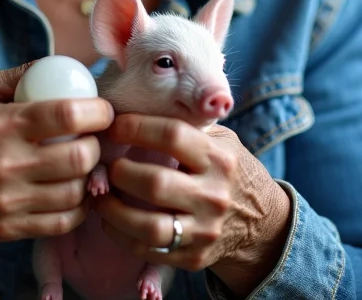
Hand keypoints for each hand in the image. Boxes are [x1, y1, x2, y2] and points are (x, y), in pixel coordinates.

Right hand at [0, 64, 114, 248]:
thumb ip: (23, 75)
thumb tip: (64, 67)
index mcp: (1, 123)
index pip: (67, 115)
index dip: (98, 111)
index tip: (103, 110)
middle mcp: (5, 164)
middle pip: (79, 158)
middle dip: (98, 146)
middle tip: (94, 139)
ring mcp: (6, 201)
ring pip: (75, 193)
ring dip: (90, 177)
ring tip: (85, 164)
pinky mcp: (6, 229)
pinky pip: (61, 222)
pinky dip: (78, 207)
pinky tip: (74, 191)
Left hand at [91, 114, 290, 297]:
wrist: (262, 222)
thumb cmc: (227, 169)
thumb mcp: (220, 140)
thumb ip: (188, 125)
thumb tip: (137, 104)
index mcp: (219, 157)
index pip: (172, 135)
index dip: (136, 128)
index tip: (113, 126)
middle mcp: (214, 195)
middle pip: (155, 183)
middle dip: (120, 172)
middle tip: (105, 164)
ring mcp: (206, 230)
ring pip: (149, 226)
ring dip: (113, 210)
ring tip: (99, 195)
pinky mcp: (195, 257)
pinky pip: (149, 251)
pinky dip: (122, 236)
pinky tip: (111, 220)